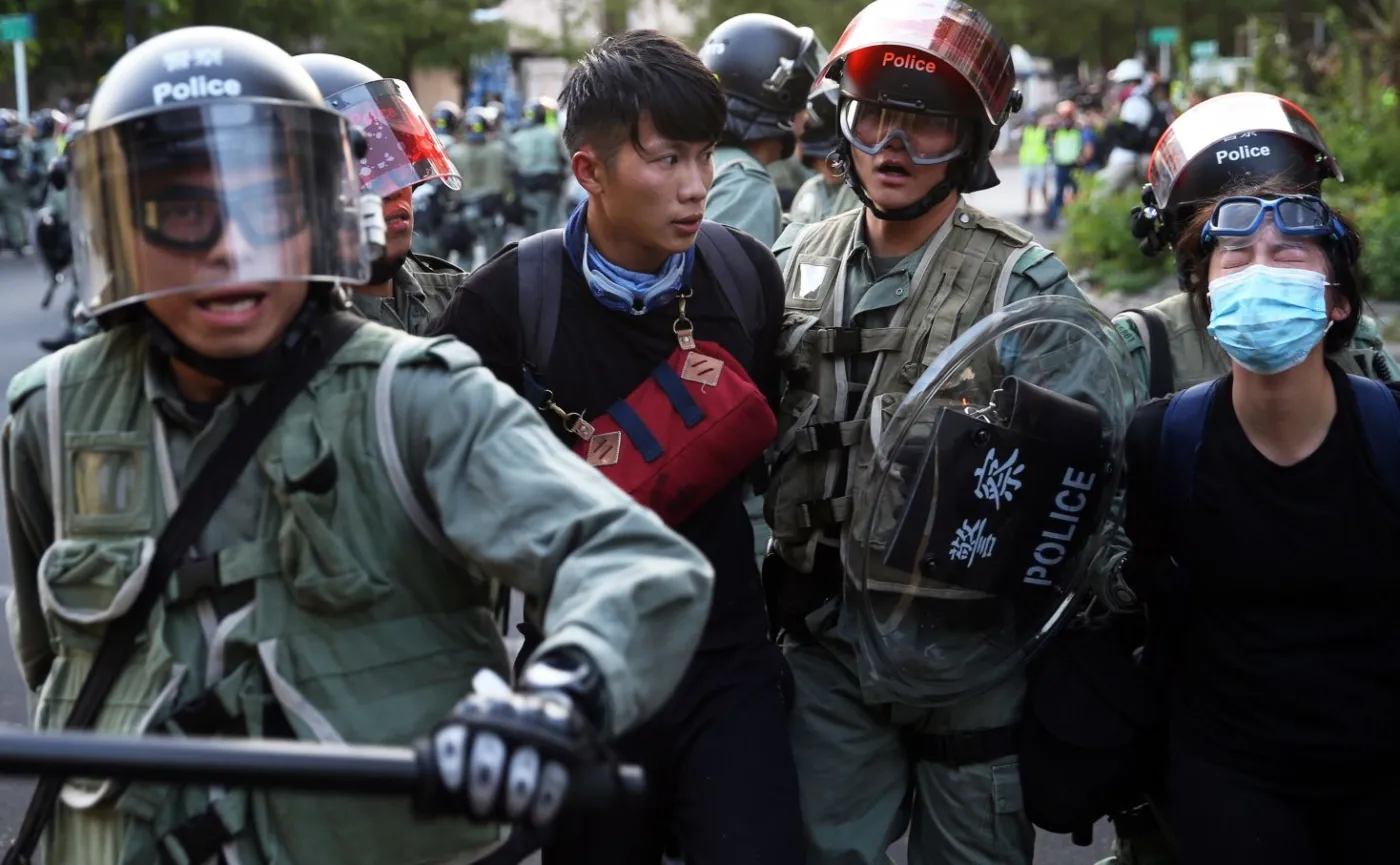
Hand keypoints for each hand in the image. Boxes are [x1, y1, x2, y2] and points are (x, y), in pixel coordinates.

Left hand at [419, 668, 596, 829]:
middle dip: (485, 776)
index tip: (452, 783)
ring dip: (519, 787)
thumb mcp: (473, 743)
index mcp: (474, 714)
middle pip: (489, 744)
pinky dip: (548, 794)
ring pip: (525, 757)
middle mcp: (504, 712)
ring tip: (514, 811)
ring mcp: (537, 721)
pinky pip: (557, 768)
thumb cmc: (497, 743)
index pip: (456, 734)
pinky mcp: (565, 736)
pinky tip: (538, 815)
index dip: (453, 757)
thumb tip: (426, 795)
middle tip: (480, 805)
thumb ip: (455, 762)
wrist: (545, 717)